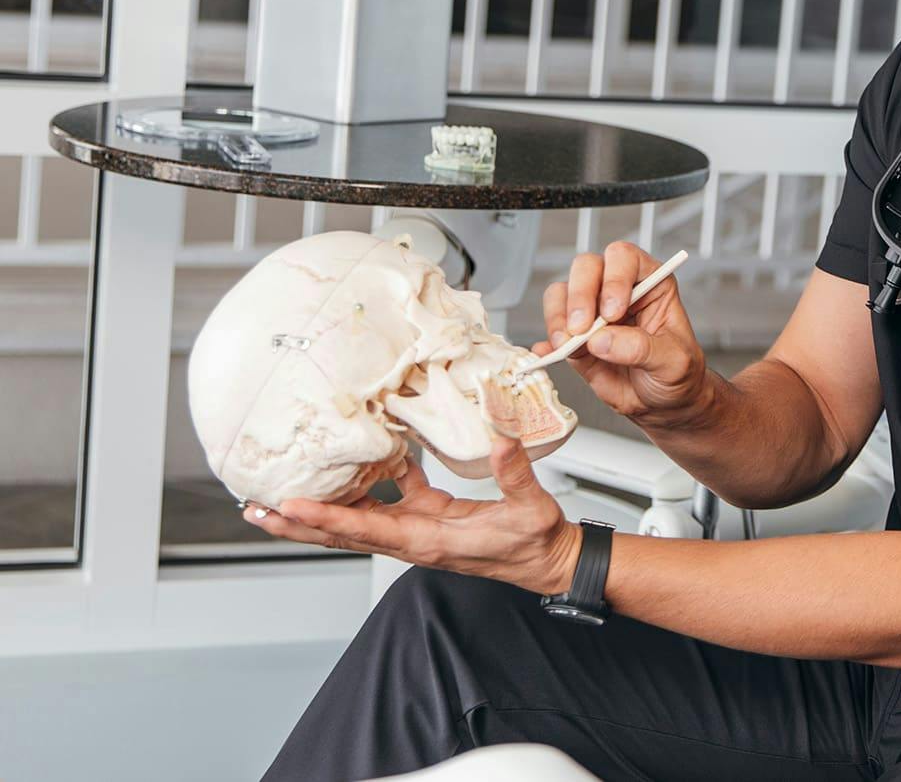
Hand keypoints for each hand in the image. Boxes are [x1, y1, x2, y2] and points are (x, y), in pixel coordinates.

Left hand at [243, 435, 580, 595]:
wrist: (548, 561)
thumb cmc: (536, 544)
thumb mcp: (530, 507)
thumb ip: (513, 473)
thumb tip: (499, 437)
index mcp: (430, 540)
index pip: (366, 529)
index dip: (326, 517)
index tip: (290, 505)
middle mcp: (414, 538)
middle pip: (342, 533)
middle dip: (299, 522)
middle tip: (256, 508)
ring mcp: (419, 528)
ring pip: (357, 518)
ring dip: (321, 506)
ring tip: (283, 490)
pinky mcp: (431, 516)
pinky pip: (392, 497)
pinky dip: (373, 478)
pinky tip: (366, 454)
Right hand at [543, 241, 714, 428]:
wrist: (664, 404)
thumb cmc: (678, 373)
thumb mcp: (673, 362)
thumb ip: (641, 348)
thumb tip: (601, 340)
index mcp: (651, 284)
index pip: (625, 259)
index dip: (614, 278)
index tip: (612, 311)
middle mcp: (618, 291)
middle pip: (587, 268)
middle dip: (580, 296)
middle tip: (582, 328)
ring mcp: (593, 313)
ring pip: (561, 293)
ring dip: (558, 317)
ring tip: (567, 344)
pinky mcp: (575, 338)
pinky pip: (551, 330)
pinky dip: (546, 342)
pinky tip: (550, 354)